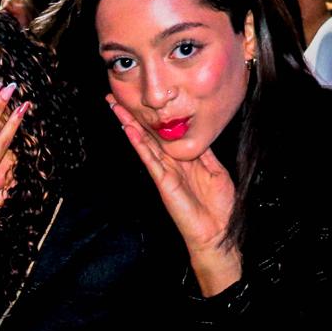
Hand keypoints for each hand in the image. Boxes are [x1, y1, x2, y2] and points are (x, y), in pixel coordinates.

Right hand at [107, 96, 238, 272]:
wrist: (218, 231)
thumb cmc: (219, 206)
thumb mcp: (216, 171)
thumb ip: (204, 154)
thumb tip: (195, 135)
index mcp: (182, 161)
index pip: (162, 135)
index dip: (150, 118)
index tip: (139, 102)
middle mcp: (169, 165)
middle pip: (146, 136)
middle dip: (130, 117)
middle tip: (112, 100)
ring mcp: (164, 173)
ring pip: (143, 144)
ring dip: (128, 125)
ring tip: (114, 108)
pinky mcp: (163, 183)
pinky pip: (149, 159)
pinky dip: (138, 144)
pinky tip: (129, 130)